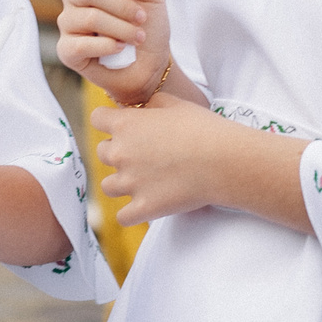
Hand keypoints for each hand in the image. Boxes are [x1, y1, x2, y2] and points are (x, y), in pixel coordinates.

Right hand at [56, 0, 169, 103]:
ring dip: (121, 28)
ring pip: (89, 18)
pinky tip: (119, 48)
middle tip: (141, 17)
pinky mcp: (67, 50)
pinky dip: (107, 46)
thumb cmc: (148, 25)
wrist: (150, 64)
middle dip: (122, 6)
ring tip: (137, 37)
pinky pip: (81, 44)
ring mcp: (68, 24)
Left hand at [92, 94, 309, 231]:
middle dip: (118, 153)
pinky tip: (146, 205)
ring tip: (143, 181)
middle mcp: (121, 153)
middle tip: (142, 155)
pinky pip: (123, 216)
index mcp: (126, 124)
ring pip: (108, 186)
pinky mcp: (143, 207)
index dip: (109, 121)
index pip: (97, 118)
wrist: (223, 160)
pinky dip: (132, 213)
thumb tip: (143, 109)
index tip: (123, 126)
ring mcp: (130, 182)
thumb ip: (152, 104)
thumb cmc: (203, 128)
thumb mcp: (175, 104)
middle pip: (102, 152)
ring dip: (122, 183)